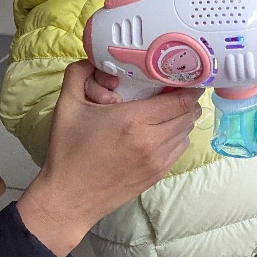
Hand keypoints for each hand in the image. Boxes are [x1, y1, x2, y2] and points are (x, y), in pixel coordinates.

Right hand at [17, 61, 201, 256]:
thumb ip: (78, 74)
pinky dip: (176, 137)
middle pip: (189, 114)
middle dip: (186, 100)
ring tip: (167, 110)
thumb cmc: (68, 152)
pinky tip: (160, 131)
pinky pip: (179, 149)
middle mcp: (152, 141)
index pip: (181, 100)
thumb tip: (93, 59)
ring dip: (182, 119)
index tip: (184, 76)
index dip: (188, 86)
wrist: (68, 198)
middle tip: (175, 90)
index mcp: (133, 121)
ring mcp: (158, 161)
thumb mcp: (67, 106)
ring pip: (187, 132)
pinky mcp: (158, 175)